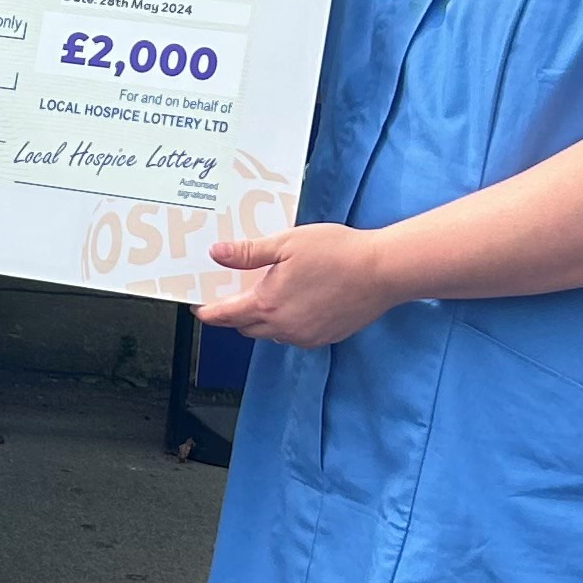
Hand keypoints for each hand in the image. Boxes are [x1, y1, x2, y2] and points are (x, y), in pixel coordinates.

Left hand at [196, 222, 402, 347]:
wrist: (383, 272)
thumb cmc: (338, 253)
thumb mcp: (287, 244)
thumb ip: (248, 252)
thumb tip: (217, 254)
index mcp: (268, 305)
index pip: (225, 316)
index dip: (207, 312)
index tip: (199, 307)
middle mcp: (283, 328)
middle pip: (245, 327)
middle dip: (235, 314)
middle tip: (234, 292)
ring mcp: (305, 337)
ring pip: (270, 333)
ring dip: (262, 319)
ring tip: (269, 291)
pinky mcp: (324, 338)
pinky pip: (293, 335)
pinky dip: (287, 322)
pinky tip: (297, 300)